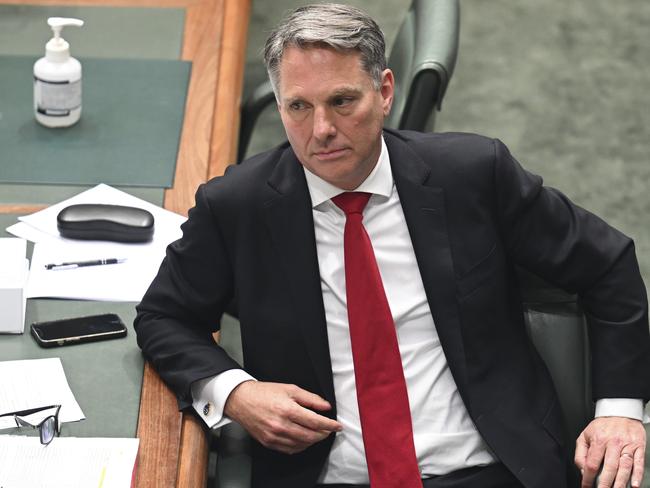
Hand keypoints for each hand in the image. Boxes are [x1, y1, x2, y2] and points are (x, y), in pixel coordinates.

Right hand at [224, 380, 342, 454]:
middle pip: (310, 435)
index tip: (337, 426)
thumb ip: (310, 398)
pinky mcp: (269, 442)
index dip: (329, 425)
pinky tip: (304, 439)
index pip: (315, 421)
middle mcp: (281, 425)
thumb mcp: (290, 389)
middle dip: (324, 434)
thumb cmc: (264, 393)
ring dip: (313, 440)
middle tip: (329, 429)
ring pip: (302, 444)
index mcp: (287, 409)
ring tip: (317, 433)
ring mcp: (274, 436)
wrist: (242, 400)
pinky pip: (290, 449)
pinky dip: (301, 446)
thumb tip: (326, 406)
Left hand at [575, 417, 645, 487]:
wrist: (621, 412)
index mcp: (598, 440)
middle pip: (609, 468)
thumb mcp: (585, 435)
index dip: (588, 477)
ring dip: (621, 482)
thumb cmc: (603, 426)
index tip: (586, 486)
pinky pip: (639, 463)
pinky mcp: (639, 447)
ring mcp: (627, 445)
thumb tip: (582, 469)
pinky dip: (638, 475)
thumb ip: (581, 452)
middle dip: (605, 484)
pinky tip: (634, 484)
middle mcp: (613, 443)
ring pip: (624, 467)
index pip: (591, 463)